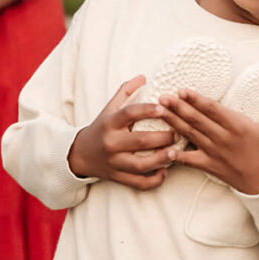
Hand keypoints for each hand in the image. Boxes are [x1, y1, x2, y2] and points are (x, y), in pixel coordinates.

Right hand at [66, 76, 179, 190]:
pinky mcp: (117, 177)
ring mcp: (114, 162)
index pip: (129, 114)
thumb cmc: (100, 128)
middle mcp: (111, 143)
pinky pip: (138, 183)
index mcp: (110, 123)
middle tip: (178, 132)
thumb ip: (125, 92)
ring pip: (141, 165)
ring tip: (175, 152)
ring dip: (161, 159)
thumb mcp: (109, 108)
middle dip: (163, 137)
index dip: (147, 110)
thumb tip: (143, 76)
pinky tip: (164, 172)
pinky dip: (153, 180)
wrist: (79, 155)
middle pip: (140, 141)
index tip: (163, 108)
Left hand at [163, 88, 258, 195]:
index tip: (182, 90)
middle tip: (162, 96)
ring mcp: (214, 153)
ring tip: (160, 112)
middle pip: (197, 120)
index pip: (213, 109)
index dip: (196, 99)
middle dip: (178, 107)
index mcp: (238, 126)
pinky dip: (177, 155)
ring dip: (174, 123)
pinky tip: (164, 149)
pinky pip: (190, 160)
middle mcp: (223, 138)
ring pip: (190, 135)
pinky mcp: (210, 166)